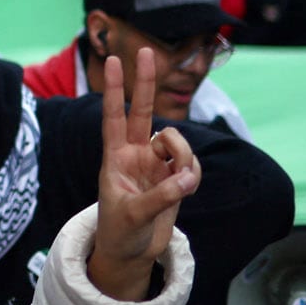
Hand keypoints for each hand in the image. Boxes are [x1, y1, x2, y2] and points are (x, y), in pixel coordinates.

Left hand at [90, 48, 198, 301]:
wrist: (131, 252)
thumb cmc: (120, 231)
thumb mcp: (133, 214)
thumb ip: (161, 195)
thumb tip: (187, 178)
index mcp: (115, 157)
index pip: (113, 116)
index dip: (113, 89)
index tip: (112, 59)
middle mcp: (135, 154)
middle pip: (142, 111)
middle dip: (145, 83)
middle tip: (147, 51)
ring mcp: (156, 163)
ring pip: (177, 142)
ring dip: (184, 156)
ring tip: (183, 182)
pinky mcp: (175, 176)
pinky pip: (191, 164)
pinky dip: (193, 173)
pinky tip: (187, 187)